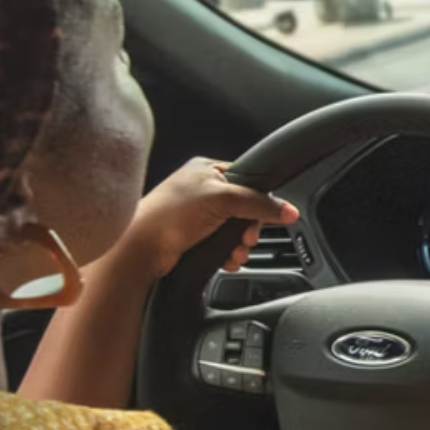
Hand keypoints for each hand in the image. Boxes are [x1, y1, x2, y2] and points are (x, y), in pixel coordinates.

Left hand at [111, 157, 298, 274]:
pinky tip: (226, 259)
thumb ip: (259, 204)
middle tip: (246, 237)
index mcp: (206, 169)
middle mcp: (200, 190)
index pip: (247, 180)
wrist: (141, 249)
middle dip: (249, 227)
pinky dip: (228, 254)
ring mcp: (195, 215)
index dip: (259, 199)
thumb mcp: (224, 199)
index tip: (265, 216)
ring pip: (234, 230)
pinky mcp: (192, 238)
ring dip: (239, 244)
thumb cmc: (170, 214)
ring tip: (235, 251)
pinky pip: (222, 245)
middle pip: (244, 208)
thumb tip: (288, 210)